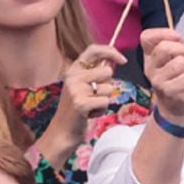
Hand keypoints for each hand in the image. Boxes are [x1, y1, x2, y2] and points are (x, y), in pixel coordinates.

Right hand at [37, 44, 125, 170]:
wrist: (61, 133)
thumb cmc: (75, 111)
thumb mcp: (81, 87)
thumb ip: (94, 74)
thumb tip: (114, 61)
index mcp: (72, 70)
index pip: (93, 50)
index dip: (111, 52)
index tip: (122, 60)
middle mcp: (72, 77)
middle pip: (107, 71)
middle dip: (107, 85)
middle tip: (94, 97)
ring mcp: (76, 90)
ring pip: (109, 88)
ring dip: (104, 100)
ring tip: (90, 107)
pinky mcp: (81, 103)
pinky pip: (105, 101)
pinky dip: (101, 110)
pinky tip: (89, 114)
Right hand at [142, 27, 183, 123]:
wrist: (176, 105)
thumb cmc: (178, 77)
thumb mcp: (173, 57)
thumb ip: (172, 44)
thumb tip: (175, 36)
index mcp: (149, 58)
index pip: (146, 37)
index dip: (162, 33)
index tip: (175, 39)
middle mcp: (150, 69)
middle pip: (164, 48)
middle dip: (182, 51)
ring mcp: (159, 81)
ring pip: (180, 63)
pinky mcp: (171, 91)